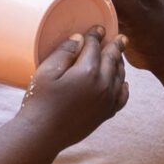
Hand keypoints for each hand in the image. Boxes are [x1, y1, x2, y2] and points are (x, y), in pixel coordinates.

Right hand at [13, 30, 129, 147]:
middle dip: (115, 46)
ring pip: (120, 76)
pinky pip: (122, 97)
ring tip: (119, 56)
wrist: (42, 135)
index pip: (95, 47)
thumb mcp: (46, 72)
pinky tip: (122, 82)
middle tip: (120, 37)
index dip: (95, 35)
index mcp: (87, 71)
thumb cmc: (39, 102)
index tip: (98, 28)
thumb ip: (64, 52)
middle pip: (112, 59)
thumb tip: (80, 39)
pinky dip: (124, 86)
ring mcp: (107, 101)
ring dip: (120, 64)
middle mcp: (102, 85)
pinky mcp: (105, 114)